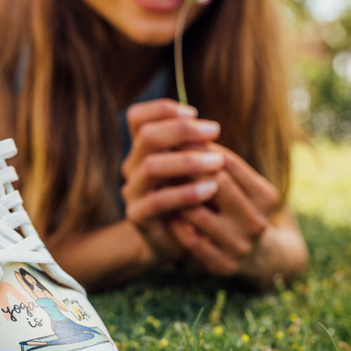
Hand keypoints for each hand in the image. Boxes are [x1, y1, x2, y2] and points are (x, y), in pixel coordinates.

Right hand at [121, 99, 223, 264]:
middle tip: (214, 130)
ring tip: (217, 161)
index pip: (138, 117)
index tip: (194, 112)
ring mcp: (132, 191)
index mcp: (142, 149)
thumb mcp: (191, 169)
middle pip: (146, 136)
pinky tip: (210, 191)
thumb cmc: (189, 198)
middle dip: (182, 130)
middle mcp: (132, 166)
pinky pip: (159, 201)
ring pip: (151, 166)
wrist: (176, 240)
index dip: (162, 109)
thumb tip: (209, 128)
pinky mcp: (138, 216)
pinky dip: (186, 193)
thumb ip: (192, 149)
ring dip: (188, 161)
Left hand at [168, 146, 279, 276]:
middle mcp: (257, 221)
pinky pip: (190, 239)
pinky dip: (174, 223)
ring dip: (176, 196)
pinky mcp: (224, 265)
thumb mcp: (239, 185)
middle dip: (187, 169)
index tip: (175, 138)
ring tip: (158, 183)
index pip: (229, 162)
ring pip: (198, 212)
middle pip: (217, 184)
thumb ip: (217, 163)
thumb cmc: (237, 208)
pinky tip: (163, 211)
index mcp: (266, 196)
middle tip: (160, 157)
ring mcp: (241, 245)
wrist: (253, 256)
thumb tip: (183, 132)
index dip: (200, 147)